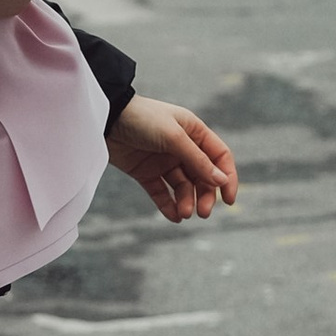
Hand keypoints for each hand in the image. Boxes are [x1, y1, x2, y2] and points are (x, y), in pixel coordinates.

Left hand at [107, 96, 237, 222]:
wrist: (107, 119)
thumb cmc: (143, 119)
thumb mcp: (174, 137)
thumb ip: (197, 160)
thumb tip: (221, 180)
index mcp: (194, 132)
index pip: (219, 157)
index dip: (227, 178)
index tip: (228, 200)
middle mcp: (182, 147)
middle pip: (202, 176)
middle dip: (205, 195)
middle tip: (203, 212)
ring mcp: (164, 161)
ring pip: (183, 187)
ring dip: (186, 201)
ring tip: (184, 213)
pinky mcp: (146, 173)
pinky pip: (161, 193)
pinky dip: (168, 206)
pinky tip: (174, 217)